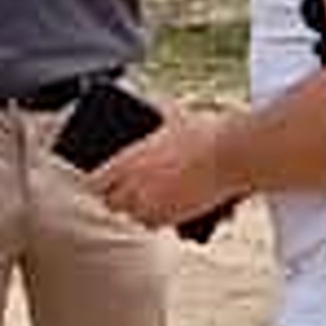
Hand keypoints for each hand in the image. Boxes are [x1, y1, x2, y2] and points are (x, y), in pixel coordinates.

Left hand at [92, 108, 239, 229]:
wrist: (229, 155)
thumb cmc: (205, 133)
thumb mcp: (174, 115)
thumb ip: (158, 109)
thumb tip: (150, 101)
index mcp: (129, 159)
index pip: (96, 181)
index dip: (97, 183)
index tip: (101, 183)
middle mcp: (135, 185)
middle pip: (111, 203)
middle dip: (116, 199)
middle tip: (124, 194)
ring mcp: (153, 203)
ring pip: (132, 216)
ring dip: (136, 210)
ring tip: (146, 201)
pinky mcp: (172, 217)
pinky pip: (153, 224)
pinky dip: (156, 219)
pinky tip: (165, 209)